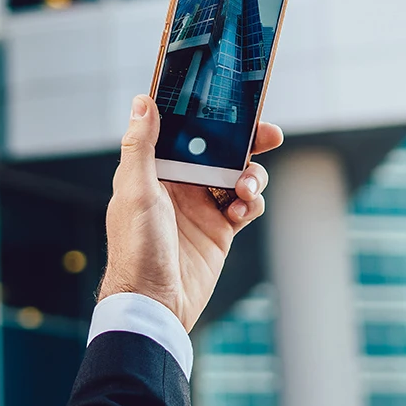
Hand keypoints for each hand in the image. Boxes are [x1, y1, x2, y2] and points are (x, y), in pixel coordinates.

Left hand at [99, 95, 284, 330]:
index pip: (187, 131)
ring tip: (247, 190)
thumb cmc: (136, 247)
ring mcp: (202, 207)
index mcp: (156, 169)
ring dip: (252, 176)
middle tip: (270, 135)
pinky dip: (252, 205)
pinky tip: (241, 213)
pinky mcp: (220, 230)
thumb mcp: (135, 191)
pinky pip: (247, 207)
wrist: (155, 304)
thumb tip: (142, 101)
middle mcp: (181, 184)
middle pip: (221, 150)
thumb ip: (141, 146)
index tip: (234, 105)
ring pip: (239, 176)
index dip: (211, 116)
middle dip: (247, 142)